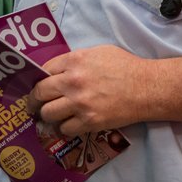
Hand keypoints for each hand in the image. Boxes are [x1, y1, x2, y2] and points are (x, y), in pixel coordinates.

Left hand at [32, 45, 148, 135]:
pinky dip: (65, 127)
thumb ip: (76, 60)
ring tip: (52, 115)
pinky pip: (64, 129)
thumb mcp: (99, 52)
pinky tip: (70, 123)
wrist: (146, 88)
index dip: (40, 79)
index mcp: (75, 60)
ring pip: (48, 113)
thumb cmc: (126, 66)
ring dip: (48, 115)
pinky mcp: (88, 121)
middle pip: (40, 93)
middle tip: (35, 104)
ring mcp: (80, 103)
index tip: (40, 86)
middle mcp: (73, 81)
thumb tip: (58, 71)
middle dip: (35, 100)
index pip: (44, 70)